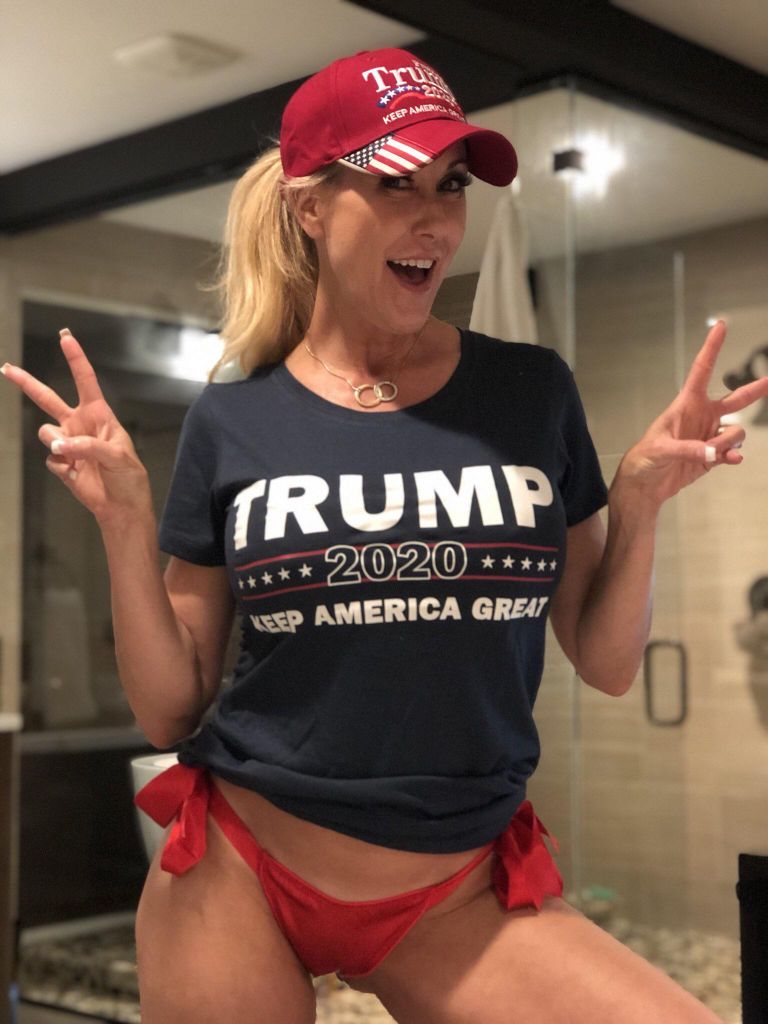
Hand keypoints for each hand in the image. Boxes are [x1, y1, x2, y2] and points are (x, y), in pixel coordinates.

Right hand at [2, 328, 151, 527]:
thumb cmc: (128, 477)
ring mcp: (68, 443)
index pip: (85, 381)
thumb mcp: (118, 456)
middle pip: (47, 398)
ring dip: (57, 443)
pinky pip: (51, 459)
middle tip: (6, 368)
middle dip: (26, 383)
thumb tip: (59, 444)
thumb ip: (89, 446)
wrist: (121, 506)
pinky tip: (78, 475)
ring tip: (76, 458)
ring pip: (46, 433)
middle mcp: (79, 424)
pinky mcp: (61, 462)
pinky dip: (63, 467)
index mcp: (99, 415)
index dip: (75, 358)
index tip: (65, 337)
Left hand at [614, 320, 767, 509]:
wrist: (646, 484)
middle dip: (756, 389)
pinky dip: (733, 456)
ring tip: (712, 451)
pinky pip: (732, 452)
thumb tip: (716, 451)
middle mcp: (702, 416)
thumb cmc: (645, 458)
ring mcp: (709, 435)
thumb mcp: (662, 449)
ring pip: (736, 432)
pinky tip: (732, 460)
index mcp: (686, 404)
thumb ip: (690, 449)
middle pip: (735, 399)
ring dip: (729, 442)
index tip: (721, 326)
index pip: (702, 371)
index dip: (711, 348)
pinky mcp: (713, 455)